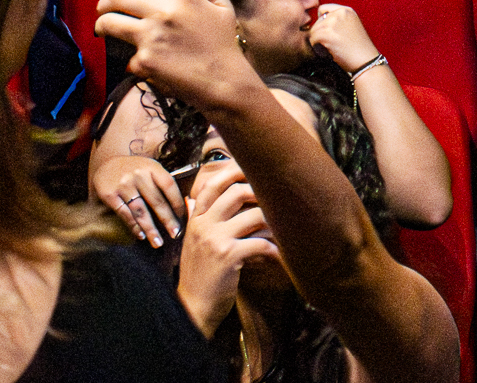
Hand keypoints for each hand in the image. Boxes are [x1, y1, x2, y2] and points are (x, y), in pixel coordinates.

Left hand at [93, 0, 254, 113]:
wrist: (224, 83)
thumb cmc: (224, 46)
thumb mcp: (222, 7)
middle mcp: (164, 12)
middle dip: (103, 2)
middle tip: (103, 8)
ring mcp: (151, 37)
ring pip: (109, 23)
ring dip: (102, 25)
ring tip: (106, 30)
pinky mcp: (143, 60)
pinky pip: (126, 56)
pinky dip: (133, 60)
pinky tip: (146, 64)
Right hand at [93, 155, 185, 246]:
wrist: (107, 163)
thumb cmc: (136, 169)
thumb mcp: (150, 168)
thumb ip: (162, 182)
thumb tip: (181, 206)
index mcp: (153, 167)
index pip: (169, 186)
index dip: (177, 203)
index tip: (183, 217)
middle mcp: (139, 175)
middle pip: (157, 201)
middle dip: (167, 220)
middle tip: (175, 234)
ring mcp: (124, 185)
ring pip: (141, 211)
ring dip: (150, 229)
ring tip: (157, 242)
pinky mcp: (110, 195)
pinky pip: (125, 214)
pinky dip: (134, 226)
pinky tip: (141, 235)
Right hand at [176, 157, 278, 336]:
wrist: (192, 308)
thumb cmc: (199, 276)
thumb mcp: (192, 244)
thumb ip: (196, 220)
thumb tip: (193, 198)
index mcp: (196, 219)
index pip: (213, 185)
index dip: (235, 172)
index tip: (256, 169)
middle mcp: (203, 225)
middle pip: (237, 191)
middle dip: (261, 192)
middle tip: (278, 200)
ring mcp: (215, 239)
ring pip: (254, 215)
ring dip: (273, 222)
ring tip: (283, 230)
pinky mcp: (228, 256)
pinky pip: (260, 242)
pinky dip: (275, 248)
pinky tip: (280, 255)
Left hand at [307, 3, 378, 72]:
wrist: (365, 60)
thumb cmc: (359, 47)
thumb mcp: (352, 26)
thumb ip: (338, 20)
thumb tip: (318, 23)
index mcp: (347, 10)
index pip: (323, 9)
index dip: (322, 21)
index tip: (328, 31)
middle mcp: (340, 13)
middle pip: (317, 21)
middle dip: (320, 32)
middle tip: (332, 43)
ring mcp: (333, 22)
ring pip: (314, 30)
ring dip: (318, 40)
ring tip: (330, 47)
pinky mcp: (327, 33)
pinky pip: (313, 39)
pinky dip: (317, 47)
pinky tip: (328, 51)